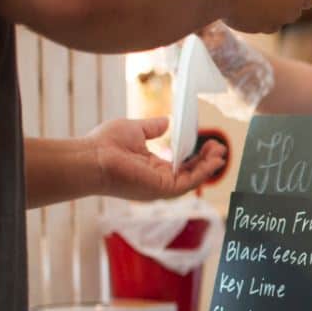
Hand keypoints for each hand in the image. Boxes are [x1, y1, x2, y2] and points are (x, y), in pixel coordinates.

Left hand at [86, 118, 225, 200]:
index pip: (180, 164)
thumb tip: (167, 121)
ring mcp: (161, 187)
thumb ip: (152, 128)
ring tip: (220, 152)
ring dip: (209, 166)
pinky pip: (189, 182)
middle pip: (191, 172)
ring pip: (193, 179)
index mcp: (152, 168)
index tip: (207, 142)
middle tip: (219, 147)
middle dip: (207, 161)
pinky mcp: (162, 189)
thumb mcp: (135, 129)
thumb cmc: (105, 144)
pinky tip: (213, 160)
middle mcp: (158, 180)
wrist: (91, 157)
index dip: (196, 154)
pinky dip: (203, 172)